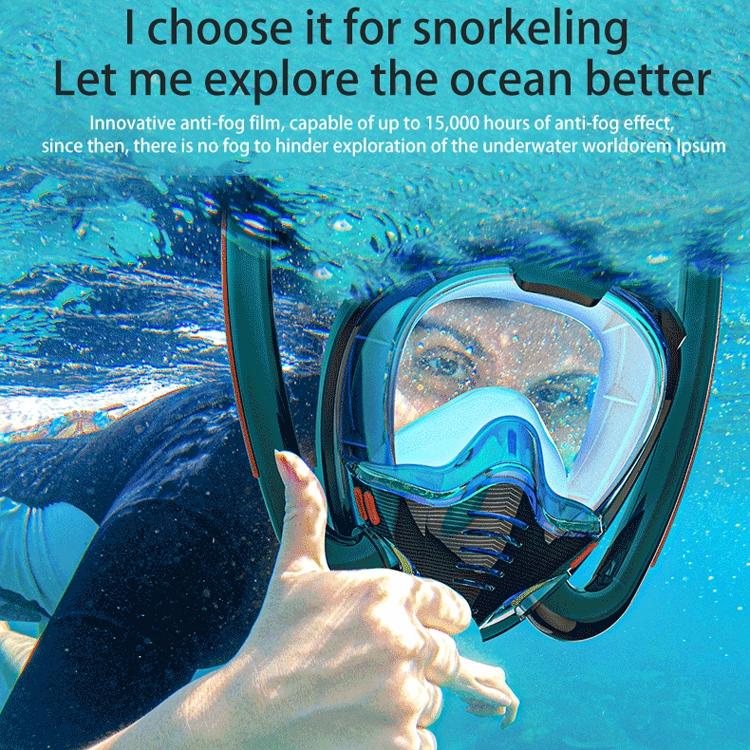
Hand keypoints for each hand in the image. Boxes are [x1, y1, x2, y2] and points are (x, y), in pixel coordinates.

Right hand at [186, 451, 516, 748]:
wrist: (245, 717)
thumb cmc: (274, 640)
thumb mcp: (294, 569)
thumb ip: (304, 509)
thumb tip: (287, 458)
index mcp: (389, 593)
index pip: (454, 608)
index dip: (431, 619)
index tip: (402, 630)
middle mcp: (405, 640)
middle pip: (446, 654)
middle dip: (414, 659)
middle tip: (365, 665)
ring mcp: (406, 695)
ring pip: (434, 698)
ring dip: (404, 699)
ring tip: (355, 693)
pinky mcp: (402, 743)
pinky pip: (424, 738)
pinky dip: (398, 735)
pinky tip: (358, 723)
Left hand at [448, 657, 519, 727]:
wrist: (447, 666)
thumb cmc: (458, 678)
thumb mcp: (473, 690)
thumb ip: (491, 696)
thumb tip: (508, 703)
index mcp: (498, 679)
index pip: (512, 703)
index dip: (510, 717)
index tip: (502, 727)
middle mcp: (499, 677)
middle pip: (500, 704)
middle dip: (485, 709)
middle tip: (468, 708)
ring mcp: (493, 677)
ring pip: (492, 701)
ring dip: (479, 704)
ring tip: (464, 698)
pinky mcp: (487, 679)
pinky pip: (487, 696)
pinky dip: (477, 699)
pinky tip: (465, 696)